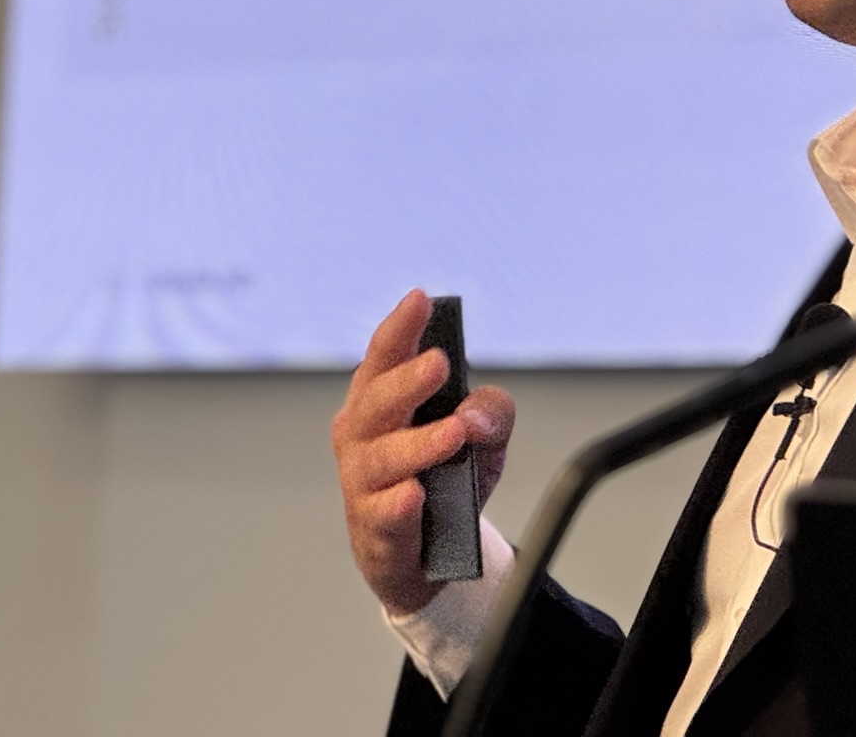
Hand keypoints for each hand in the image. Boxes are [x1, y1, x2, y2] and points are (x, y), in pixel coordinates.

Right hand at [332, 288, 514, 616]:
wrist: (429, 556)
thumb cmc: (446, 479)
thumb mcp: (484, 439)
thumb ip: (492, 413)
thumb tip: (476, 418)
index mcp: (384, 400)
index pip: (386, 355)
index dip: (401, 326)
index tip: (420, 298)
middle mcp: (364, 436)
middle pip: (377, 401)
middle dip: (407, 380)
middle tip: (440, 363)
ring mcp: (363, 484)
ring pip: (382, 458)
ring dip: (419, 444)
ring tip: (453, 433)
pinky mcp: (375, 530)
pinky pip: (384, 515)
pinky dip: (398, 505)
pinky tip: (415, 494)